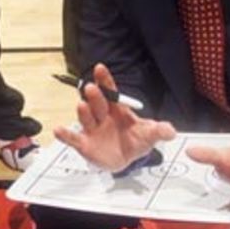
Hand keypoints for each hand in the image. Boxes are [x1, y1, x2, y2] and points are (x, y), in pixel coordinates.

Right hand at [53, 63, 175, 171]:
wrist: (128, 160)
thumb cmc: (135, 141)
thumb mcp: (150, 135)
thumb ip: (159, 131)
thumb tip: (171, 130)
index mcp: (117, 109)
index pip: (111, 92)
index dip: (105, 80)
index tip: (100, 68)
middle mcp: (102, 116)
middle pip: (97, 103)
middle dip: (94, 96)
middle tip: (92, 88)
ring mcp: (92, 129)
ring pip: (86, 118)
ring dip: (83, 112)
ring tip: (82, 106)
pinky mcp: (85, 144)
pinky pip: (74, 139)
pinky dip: (66, 135)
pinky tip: (58, 130)